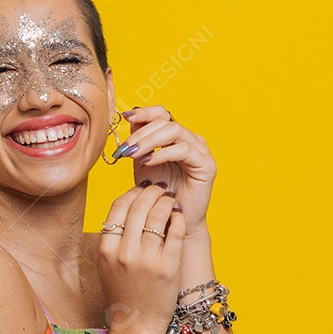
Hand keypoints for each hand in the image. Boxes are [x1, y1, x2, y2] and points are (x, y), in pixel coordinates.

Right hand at [96, 184, 185, 333]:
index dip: (131, 192)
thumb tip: (126, 204)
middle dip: (151, 192)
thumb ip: (112, 237)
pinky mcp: (168, 267)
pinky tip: (179, 216)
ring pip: (158, 215)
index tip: (141, 189)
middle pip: (138, 207)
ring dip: (166, 201)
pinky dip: (178, 218)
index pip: (118, 207)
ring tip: (171, 198)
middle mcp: (125, 253)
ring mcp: (148, 260)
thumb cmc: (122, 291)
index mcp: (106, 250)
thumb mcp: (105, 264)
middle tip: (160, 188)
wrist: (137, 324)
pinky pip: (175, 232)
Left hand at [115, 106, 215, 237]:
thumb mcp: (142, 162)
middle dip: (141, 133)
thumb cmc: (156, 193)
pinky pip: (183, 150)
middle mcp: (190, 139)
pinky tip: (148, 162)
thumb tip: (129, 117)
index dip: (144, 113)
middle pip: (165, 121)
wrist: (170, 220)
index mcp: (176, 136)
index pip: (161, 114)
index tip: (126, 117)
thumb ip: (138, 141)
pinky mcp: (207, 164)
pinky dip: (162, 154)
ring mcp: (200, 150)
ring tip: (133, 154)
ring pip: (174, 130)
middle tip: (125, 148)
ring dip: (149, 141)